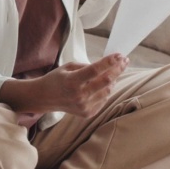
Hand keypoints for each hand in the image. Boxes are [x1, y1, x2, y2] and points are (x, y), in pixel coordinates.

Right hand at [1, 53, 128, 121]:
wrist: (44, 98)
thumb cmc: (57, 79)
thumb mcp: (68, 67)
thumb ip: (87, 66)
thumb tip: (107, 66)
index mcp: (72, 81)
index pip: (96, 70)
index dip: (110, 62)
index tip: (119, 55)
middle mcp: (79, 95)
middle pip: (106, 81)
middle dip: (118, 69)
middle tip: (124, 61)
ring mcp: (84, 106)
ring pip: (108, 91)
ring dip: (113, 80)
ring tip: (113, 72)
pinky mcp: (87, 113)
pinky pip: (103, 100)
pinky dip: (105, 91)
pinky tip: (102, 85)